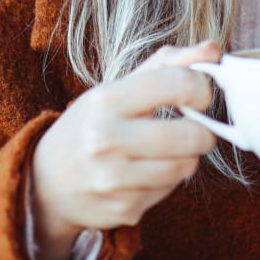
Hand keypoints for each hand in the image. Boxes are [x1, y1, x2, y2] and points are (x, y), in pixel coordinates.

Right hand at [30, 41, 220, 259]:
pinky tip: (146, 172)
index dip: (202, 89)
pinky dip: (168, 181)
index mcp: (106, 100)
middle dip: (204, 132)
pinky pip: (170, 191)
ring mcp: (112, 179)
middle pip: (190, 136)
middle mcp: (105, 140)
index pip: (178, 84)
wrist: (46, 181)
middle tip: (195, 129)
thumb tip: (213, 49)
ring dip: (187, 157)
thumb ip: (168, 64)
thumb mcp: (119, 88)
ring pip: (185, 166)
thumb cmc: (92, 125)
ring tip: (167, 150)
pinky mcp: (122, 210)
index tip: (199, 97)